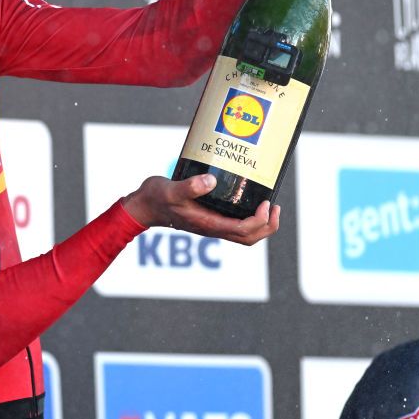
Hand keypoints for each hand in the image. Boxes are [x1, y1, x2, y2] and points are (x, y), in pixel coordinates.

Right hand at [121, 174, 279, 245]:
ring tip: (269, 206)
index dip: (260, 220)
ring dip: (262, 225)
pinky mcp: (209, 218)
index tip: (266, 203)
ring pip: (245, 234)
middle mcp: (213, 228)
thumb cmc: (156, 198)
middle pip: (249, 238)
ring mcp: (212, 225)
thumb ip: (190, 186)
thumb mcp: (171, 189)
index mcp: (208, 224)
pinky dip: (250, 218)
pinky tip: (249, 201)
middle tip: (274, 206)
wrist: (144, 206)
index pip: (243, 230)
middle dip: (267, 225)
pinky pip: (236, 225)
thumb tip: (211, 180)